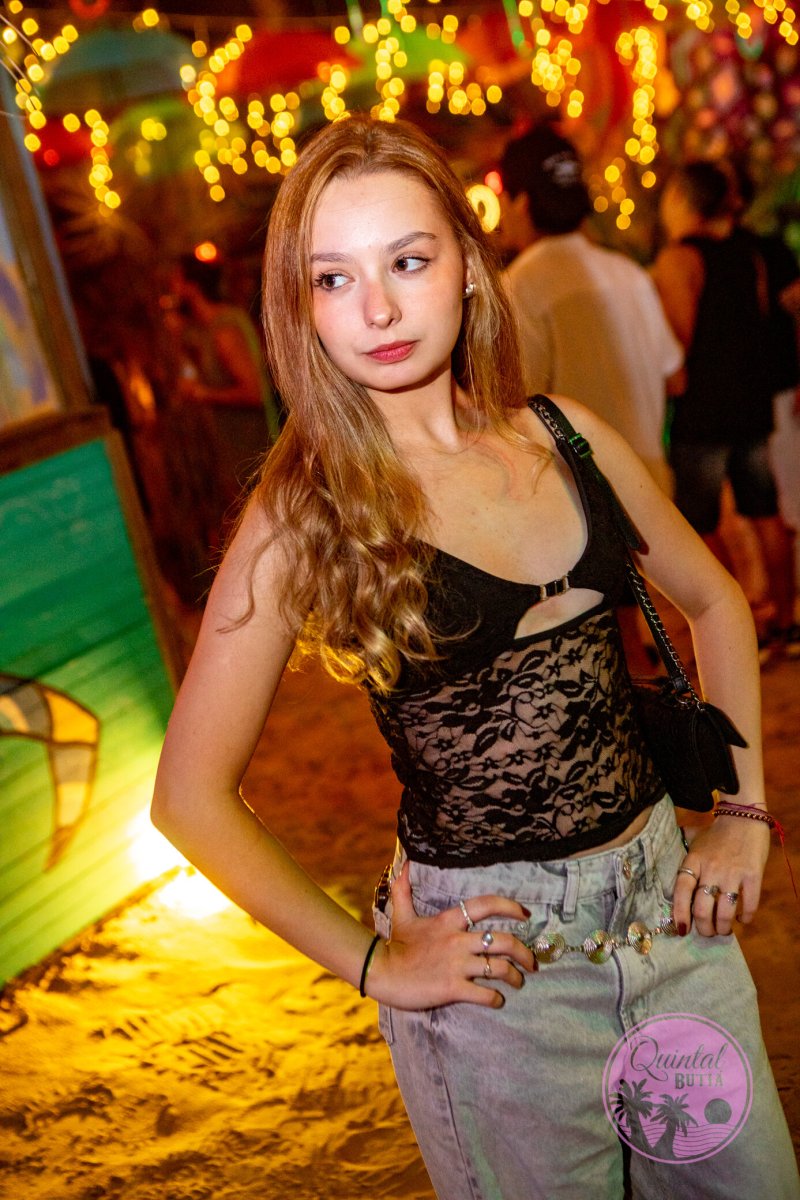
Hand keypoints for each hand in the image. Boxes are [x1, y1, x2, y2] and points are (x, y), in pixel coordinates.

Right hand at [364, 862, 535, 1009]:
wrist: (380, 971)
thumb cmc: (395, 944)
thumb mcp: (402, 914)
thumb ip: (404, 889)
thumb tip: (403, 863)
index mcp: (449, 921)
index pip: (485, 905)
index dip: (509, 907)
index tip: (525, 915)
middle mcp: (457, 940)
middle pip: (503, 941)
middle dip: (524, 952)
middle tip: (532, 962)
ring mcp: (456, 965)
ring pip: (499, 968)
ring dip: (514, 977)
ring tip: (518, 981)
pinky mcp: (452, 988)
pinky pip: (484, 994)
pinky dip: (495, 998)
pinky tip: (497, 1000)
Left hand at [674, 814, 769, 936]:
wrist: (744, 817)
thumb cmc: (716, 833)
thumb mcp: (694, 839)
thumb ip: (680, 850)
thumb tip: (661, 854)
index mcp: (694, 861)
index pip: (682, 891)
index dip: (680, 913)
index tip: (683, 929)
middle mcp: (711, 869)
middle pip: (703, 909)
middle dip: (704, 928)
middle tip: (708, 932)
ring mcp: (733, 874)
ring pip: (725, 912)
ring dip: (724, 928)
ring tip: (724, 930)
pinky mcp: (753, 876)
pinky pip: (749, 905)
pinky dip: (746, 918)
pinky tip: (743, 920)